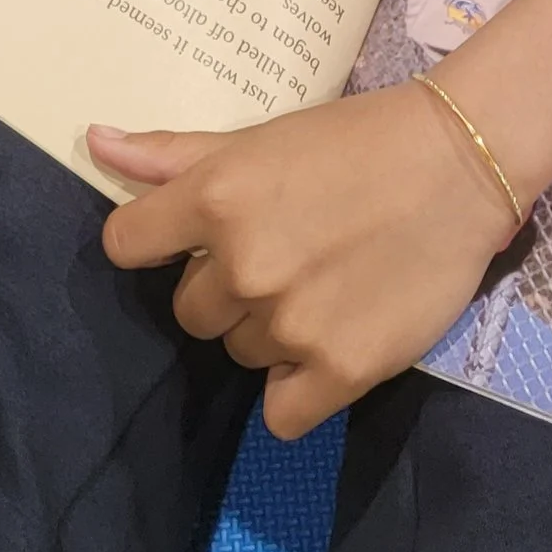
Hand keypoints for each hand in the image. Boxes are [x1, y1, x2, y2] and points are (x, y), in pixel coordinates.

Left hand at [95, 80, 515, 437]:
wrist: (457, 164)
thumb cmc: (354, 140)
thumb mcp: (260, 138)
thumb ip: (173, 154)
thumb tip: (94, 142)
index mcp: (214, 197)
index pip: (127, 244)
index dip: (155, 243)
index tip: (191, 239)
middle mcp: (242, 265)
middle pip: (190, 311)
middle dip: (227, 289)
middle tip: (286, 253)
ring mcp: (289, 324)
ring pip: (241, 354)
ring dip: (270, 331)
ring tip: (324, 284)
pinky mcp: (339, 371)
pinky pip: (282, 414)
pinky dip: (300, 389)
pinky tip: (331, 342)